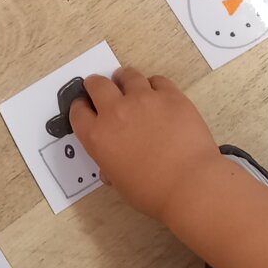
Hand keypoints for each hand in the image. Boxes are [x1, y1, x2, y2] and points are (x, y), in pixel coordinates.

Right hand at [71, 68, 220, 228]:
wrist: (189, 183)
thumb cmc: (153, 192)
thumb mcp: (120, 182)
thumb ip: (110, 166)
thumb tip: (111, 166)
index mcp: (98, 137)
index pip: (78, 112)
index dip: (80, 108)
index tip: (85, 107)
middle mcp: (116, 112)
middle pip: (97, 85)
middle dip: (96, 85)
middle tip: (99, 88)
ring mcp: (144, 99)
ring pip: (128, 75)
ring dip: (124, 79)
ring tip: (128, 84)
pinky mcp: (170, 95)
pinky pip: (157, 80)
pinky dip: (153, 86)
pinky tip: (157, 94)